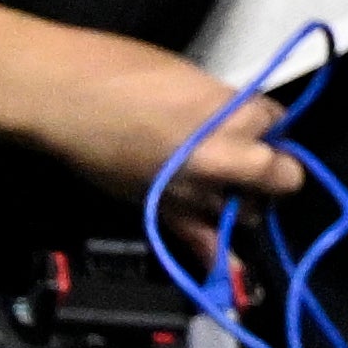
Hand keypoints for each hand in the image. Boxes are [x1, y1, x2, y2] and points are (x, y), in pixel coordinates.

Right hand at [38, 34, 307, 260]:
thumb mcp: (190, 77)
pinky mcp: (165, 216)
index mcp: (233, 117)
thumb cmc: (124, 71)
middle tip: (258, 155)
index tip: (253, 118)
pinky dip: (221, 259)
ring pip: (250, 212)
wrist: (66, 99)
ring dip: (246, 200)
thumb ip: (222, 105)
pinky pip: (203, 246)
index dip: (266, 120)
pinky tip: (238, 276)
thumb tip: (234, 118)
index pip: (278, 121)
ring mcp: (197, 194)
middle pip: (281, 176)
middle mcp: (225, 161)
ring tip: (231, 189)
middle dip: (276, 166)